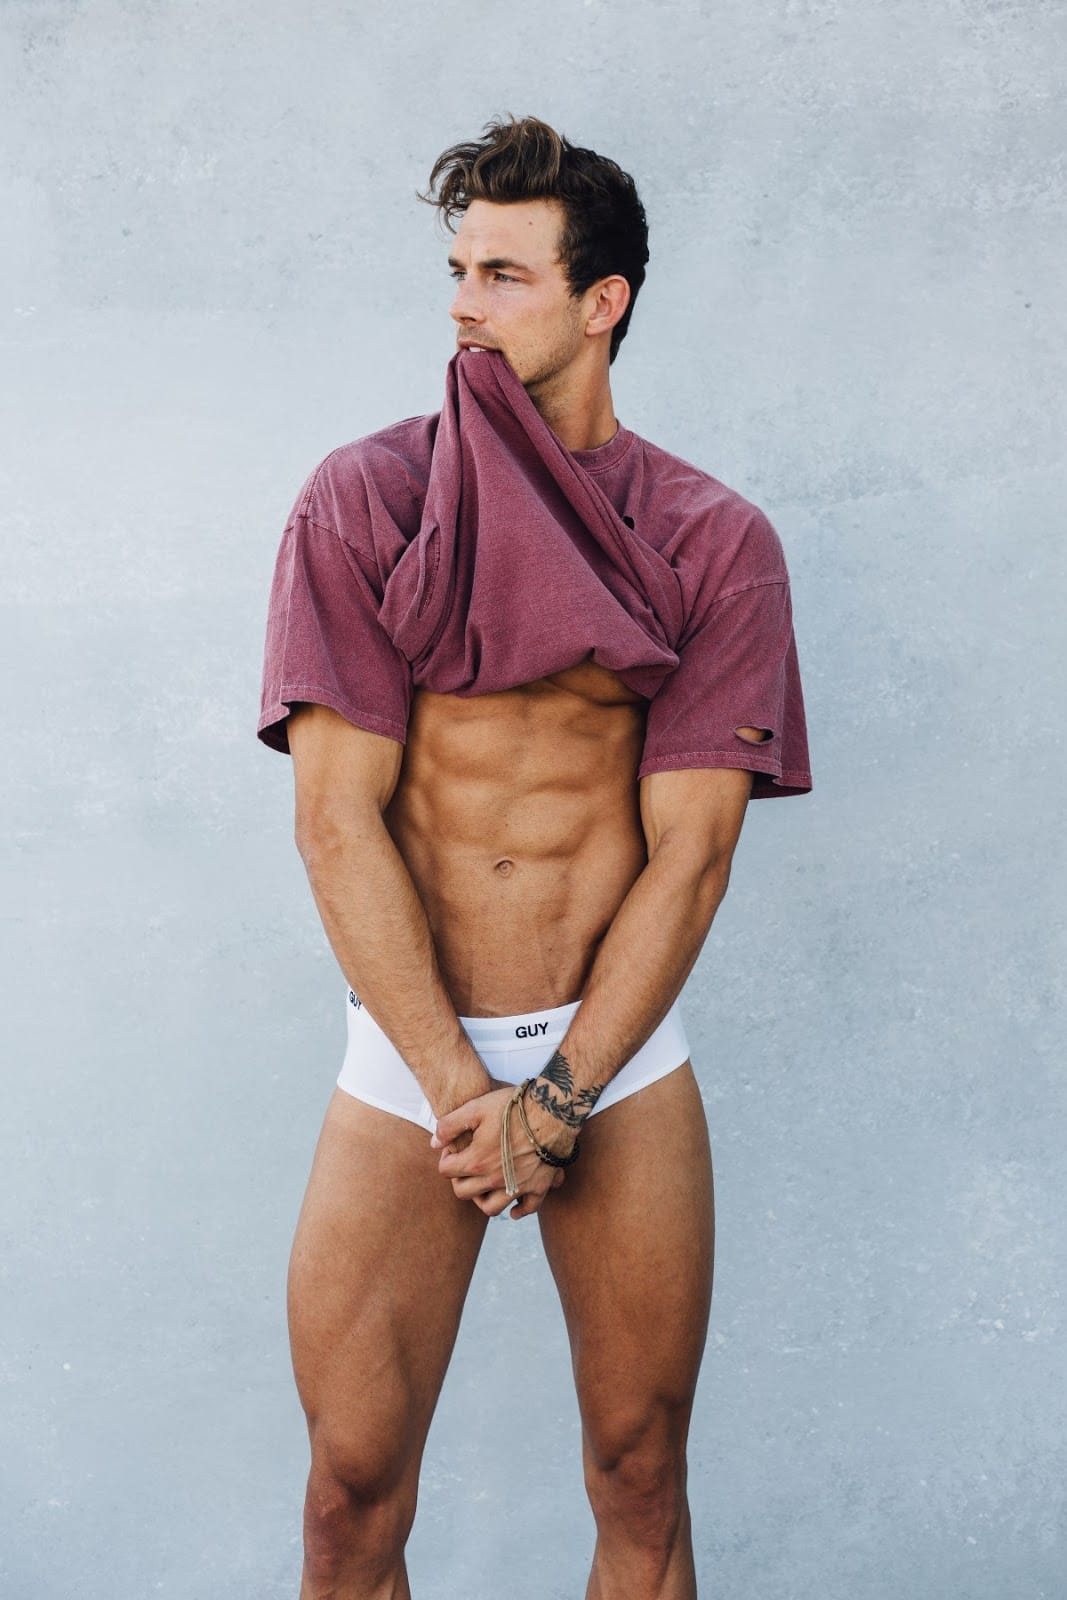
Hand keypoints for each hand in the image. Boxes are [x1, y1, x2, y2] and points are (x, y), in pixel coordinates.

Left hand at [431, 1085, 567, 1219]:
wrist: (552, 1111)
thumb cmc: (513, 1106)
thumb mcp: (475, 1108)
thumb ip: (449, 1126)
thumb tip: (434, 1142)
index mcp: (476, 1161)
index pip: (446, 1171)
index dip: (446, 1157)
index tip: (454, 1146)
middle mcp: (494, 1179)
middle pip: (463, 1193)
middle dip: (459, 1179)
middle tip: (466, 1164)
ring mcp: (517, 1186)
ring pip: (490, 1208)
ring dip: (481, 1199)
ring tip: (483, 1184)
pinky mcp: (538, 1186)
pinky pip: (526, 1209)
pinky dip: (517, 1211)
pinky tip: (512, 1207)